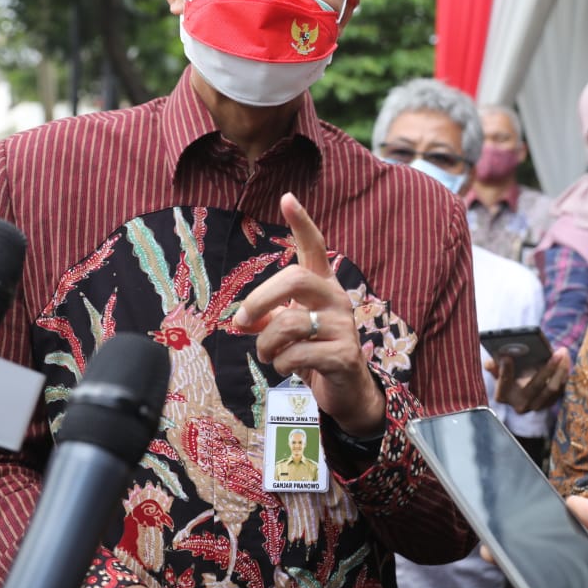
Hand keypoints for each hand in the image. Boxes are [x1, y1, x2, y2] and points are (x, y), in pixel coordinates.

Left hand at [233, 193, 385, 437]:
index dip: (302, 222)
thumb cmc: (313, 351)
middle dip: (260, 300)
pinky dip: (280, 364)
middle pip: (295, 279)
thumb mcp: (288, 330)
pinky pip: (296, 354)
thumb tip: (241, 320)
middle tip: (242, 322)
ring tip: (268, 355)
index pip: (315, 247)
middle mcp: (336, 299)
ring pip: (288, 323)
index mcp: (322, 286)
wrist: (346, 389)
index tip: (287, 198)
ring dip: (266, 345)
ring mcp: (343, 326)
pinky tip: (286, 368)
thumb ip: (267, 317)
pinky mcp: (344, 355)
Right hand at [490, 348, 570, 413]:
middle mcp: (520, 404)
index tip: (507, 356)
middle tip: (556, 353)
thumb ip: (493, 366)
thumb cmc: (508, 376)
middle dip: (547, 368)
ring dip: (560, 370)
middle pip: (535, 386)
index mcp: (503, 395)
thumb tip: (490, 363)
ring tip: (563, 353)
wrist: (521, 391)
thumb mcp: (497, 371)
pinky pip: (560, 389)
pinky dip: (564, 374)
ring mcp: (535, 405)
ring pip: (551, 388)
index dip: (504, 371)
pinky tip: (566, 360)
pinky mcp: (549, 403)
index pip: (503, 383)